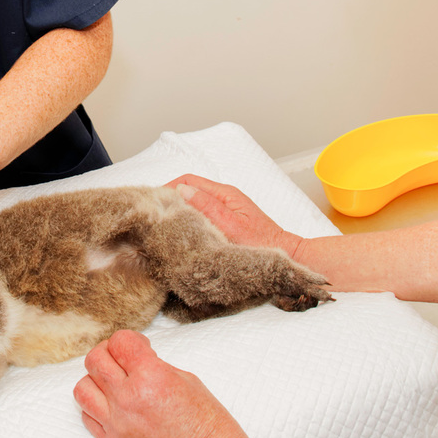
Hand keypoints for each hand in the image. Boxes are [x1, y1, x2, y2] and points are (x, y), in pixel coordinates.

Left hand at [74, 330, 252, 437]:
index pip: (119, 341)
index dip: (130, 339)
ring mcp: (117, 423)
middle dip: (109, 352)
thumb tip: (135, 359)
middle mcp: (128, 399)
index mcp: (151, 377)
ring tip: (114, 383)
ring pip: (82, 388)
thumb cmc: (207, 422)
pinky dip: (96, 407)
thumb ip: (154, 366)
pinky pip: (88, 417)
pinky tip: (114, 405)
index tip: (139, 346)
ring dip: (97, 380)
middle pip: (95, 359)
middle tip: (124, 359)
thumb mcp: (186, 380)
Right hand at [167, 174, 303, 256]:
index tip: (153, 201)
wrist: (285, 256)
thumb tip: (181, 191)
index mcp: (224, 194)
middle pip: (189, 189)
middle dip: (170, 198)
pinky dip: (189, 218)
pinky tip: (182, 231)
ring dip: (179, 209)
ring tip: (164, 223)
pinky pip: (201, 214)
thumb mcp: (231, 226)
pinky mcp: (226, 222)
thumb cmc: (261, 244)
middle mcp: (224, 198)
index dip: (168, 187)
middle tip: (154, 213)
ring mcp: (225, 210)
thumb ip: (207, 207)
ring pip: (194, 202)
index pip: (188, 181)